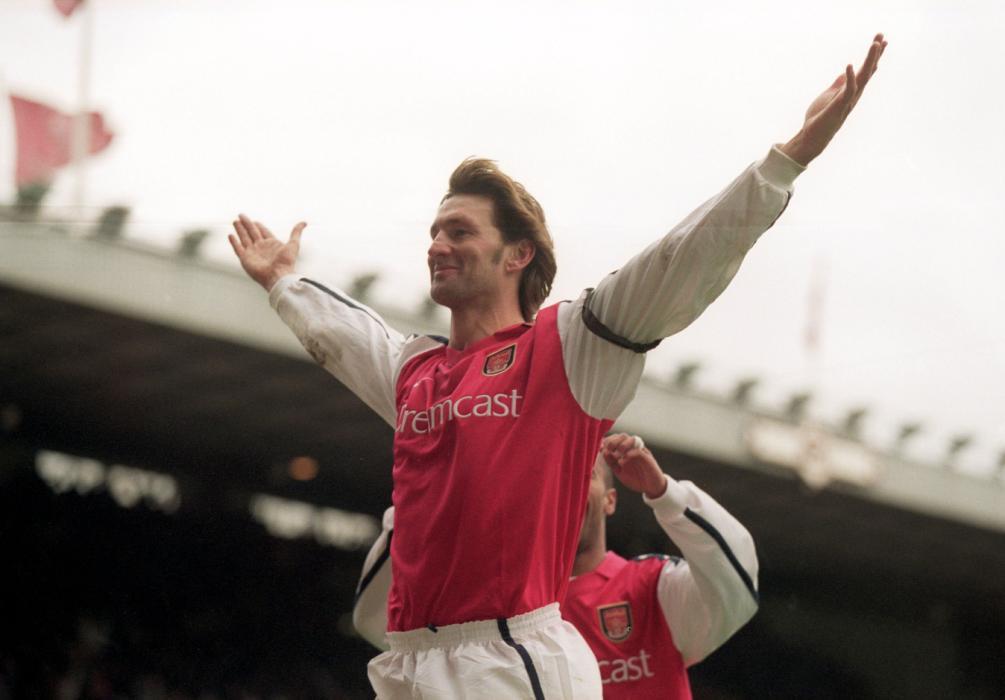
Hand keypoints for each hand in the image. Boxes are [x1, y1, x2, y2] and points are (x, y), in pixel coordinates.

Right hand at [228, 214, 306, 290]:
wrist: (278, 276)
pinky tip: (231, 235)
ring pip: (244, 238)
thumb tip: (304, 222)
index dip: (258, 226)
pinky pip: (238, 248)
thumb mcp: (294, 244)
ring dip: (240, 230)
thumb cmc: (287, 263)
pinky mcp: (245, 259)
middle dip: (246, 224)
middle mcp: (261, 248)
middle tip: (241, 216)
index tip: (254, 220)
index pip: (263, 232)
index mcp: (271, 244)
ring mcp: (253, 253)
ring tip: (235, 221)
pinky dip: (234, 242)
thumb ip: (296, 232)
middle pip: (252, 233)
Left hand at [601, 433, 667, 499]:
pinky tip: (622, 461)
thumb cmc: (636, 478)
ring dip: (622, 445)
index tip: (600, 447)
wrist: (651, 487)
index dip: (607, 441)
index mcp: (625, 450)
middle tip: (608, 450)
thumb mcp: (619, 472)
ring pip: (632, 439)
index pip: (615, 439)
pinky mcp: (648, 458)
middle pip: (622, 436)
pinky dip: (629, 454)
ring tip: (616, 455)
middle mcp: (633, 448)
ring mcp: (641, 451)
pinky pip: (639, 451)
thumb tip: (603, 453)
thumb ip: (611, 463)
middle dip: (613, 441)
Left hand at [780, 33, 887, 165]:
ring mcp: (847, 101)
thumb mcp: (829, 96)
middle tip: (882, 36)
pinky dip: (849, 78)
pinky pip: (847, 91)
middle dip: (875, 54)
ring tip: (875, 44)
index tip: (880, 40)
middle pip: (868, 72)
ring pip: (863, 78)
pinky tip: (849, 65)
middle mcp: (853, 95)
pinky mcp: (838, 106)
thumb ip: (838, 84)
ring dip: (869, 61)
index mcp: (851, 91)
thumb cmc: (820, 118)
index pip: (865, 71)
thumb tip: (846, 72)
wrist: (812, 137)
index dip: (873, 56)